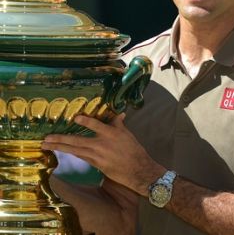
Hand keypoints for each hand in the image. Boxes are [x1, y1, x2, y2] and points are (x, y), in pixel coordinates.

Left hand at [42, 114, 164, 194]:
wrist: (137, 170)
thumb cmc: (134, 149)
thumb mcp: (127, 133)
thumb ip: (119, 123)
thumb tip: (118, 113)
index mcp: (111, 134)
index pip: (96, 125)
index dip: (85, 122)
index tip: (75, 118)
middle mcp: (102, 144)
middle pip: (77, 141)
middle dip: (60, 140)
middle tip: (45, 138)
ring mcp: (97, 156)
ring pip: (75, 150)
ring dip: (60, 148)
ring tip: (46, 145)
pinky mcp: (96, 164)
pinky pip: (81, 156)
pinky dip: (71, 153)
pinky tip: (61, 151)